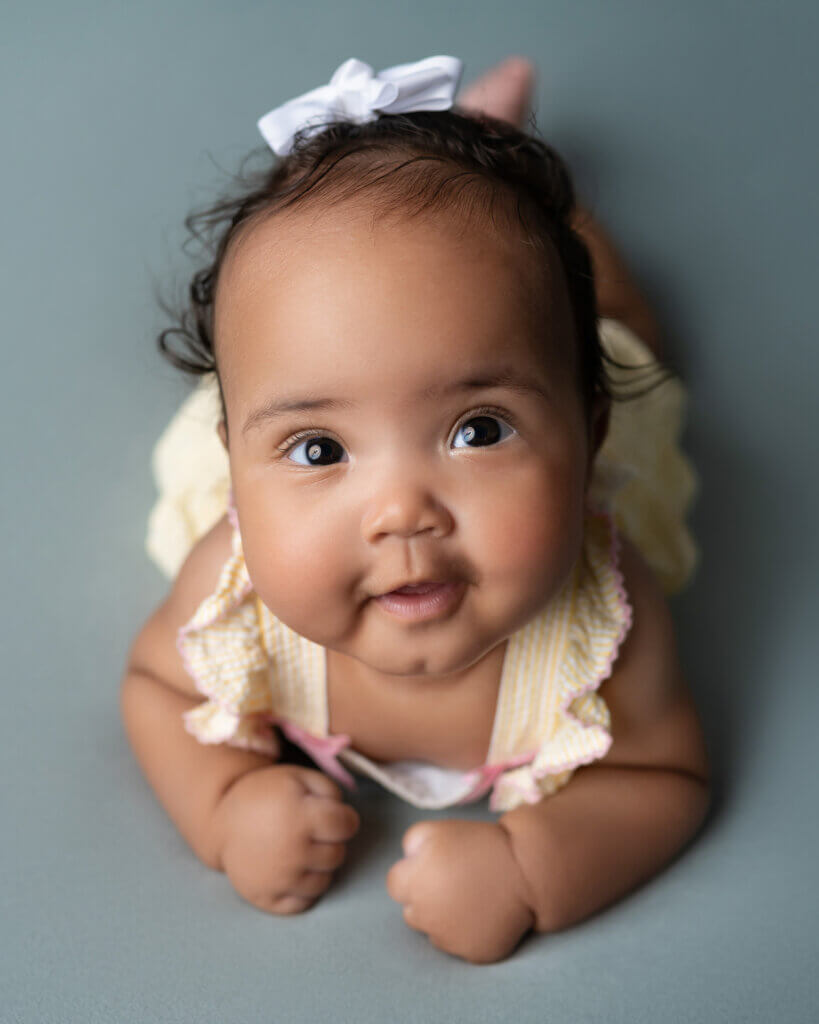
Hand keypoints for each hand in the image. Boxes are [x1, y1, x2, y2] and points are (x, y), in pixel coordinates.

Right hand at [213, 763, 359, 914]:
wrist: (223, 821)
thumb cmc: (267, 796)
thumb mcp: (298, 777)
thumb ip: (331, 791)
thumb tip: (347, 818)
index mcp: (299, 817)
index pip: (346, 826)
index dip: (346, 819)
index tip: (334, 817)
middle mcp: (290, 851)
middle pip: (337, 855)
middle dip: (331, 842)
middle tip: (311, 832)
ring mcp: (278, 879)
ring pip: (324, 882)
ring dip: (319, 867)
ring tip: (301, 850)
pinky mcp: (266, 899)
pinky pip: (303, 903)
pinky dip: (303, 889)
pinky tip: (293, 870)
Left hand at [386, 819, 535, 963]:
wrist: (524, 869)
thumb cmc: (478, 844)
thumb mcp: (437, 829)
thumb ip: (411, 844)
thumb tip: (406, 861)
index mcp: (413, 883)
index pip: (395, 885)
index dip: (413, 874)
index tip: (433, 867)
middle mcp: (426, 916)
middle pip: (411, 911)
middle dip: (426, 897)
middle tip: (453, 881)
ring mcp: (449, 940)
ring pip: (435, 931)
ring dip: (444, 917)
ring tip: (469, 896)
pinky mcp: (472, 954)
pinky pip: (461, 945)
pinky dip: (468, 933)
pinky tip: (483, 913)